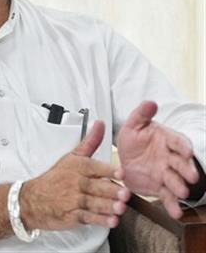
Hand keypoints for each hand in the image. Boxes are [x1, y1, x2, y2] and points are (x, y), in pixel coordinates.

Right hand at [20, 121, 130, 230]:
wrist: (35, 199)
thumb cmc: (56, 177)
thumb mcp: (72, 156)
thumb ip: (91, 141)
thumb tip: (100, 124)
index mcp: (78, 166)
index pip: (94, 167)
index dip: (108, 170)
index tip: (120, 173)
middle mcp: (77, 183)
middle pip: (95, 186)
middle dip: (111, 190)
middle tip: (124, 193)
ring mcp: (74, 200)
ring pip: (93, 203)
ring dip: (108, 206)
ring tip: (120, 208)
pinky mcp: (73, 216)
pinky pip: (88, 217)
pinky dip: (100, 220)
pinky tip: (111, 220)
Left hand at [117, 101, 198, 218]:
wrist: (124, 157)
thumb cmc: (133, 138)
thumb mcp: (134, 124)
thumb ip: (142, 114)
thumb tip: (150, 102)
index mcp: (166, 139)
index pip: (178, 141)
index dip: (183, 146)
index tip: (187, 150)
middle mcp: (169, 157)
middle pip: (181, 163)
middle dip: (186, 169)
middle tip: (191, 176)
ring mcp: (166, 173)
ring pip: (175, 180)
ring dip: (180, 186)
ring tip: (182, 192)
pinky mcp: (160, 187)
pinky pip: (167, 196)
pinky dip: (172, 205)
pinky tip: (176, 213)